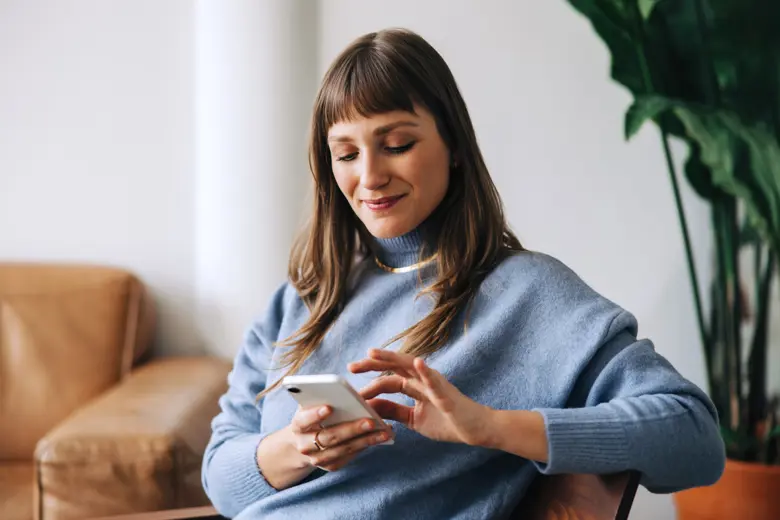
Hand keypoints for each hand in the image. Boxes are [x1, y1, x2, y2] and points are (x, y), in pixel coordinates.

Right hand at [287, 404, 392, 471]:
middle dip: (351, 429)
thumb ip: (323, 398)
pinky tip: (379, 438)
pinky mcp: (330, 466)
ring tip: (384, 432)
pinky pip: (349, 456)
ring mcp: (317, 458)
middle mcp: (304, 444)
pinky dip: (365, 446)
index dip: (315, 414)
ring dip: (365, 440)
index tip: (329, 407)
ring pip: (343, 449)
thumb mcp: (312, 405)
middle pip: (329, 437)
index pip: (303, 419)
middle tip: (370, 421)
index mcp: (298, 425)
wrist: (305, 440)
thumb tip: (347, 392)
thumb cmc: (313, 415)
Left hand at [349, 349, 492, 446]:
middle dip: (372, 364)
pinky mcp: (446, 394)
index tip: (350, 381)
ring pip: (410, 366)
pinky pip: (435, 381)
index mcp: (415, 385)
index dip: (370, 379)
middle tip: (351, 366)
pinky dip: (426, 371)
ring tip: (373, 353)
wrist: (476, 430)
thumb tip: (371, 407)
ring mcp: (435, 384)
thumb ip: (394, 411)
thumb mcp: (414, 419)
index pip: (388, 378)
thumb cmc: (448, 422)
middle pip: (394, 366)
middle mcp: (423, 379)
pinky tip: (418, 362)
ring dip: (392, 358)